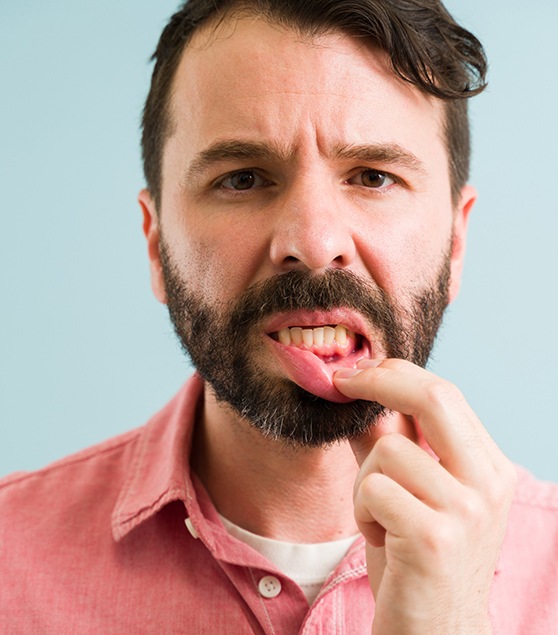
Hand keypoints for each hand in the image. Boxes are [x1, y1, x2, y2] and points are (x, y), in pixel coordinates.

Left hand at [334, 359, 515, 634]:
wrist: (435, 632)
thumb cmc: (416, 556)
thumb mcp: (410, 491)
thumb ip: (390, 442)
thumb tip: (358, 394)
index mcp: (488, 466)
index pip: (445, 394)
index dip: (394, 373)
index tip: (355, 372)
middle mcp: (488, 484)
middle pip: (432, 398)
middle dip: (377, 381)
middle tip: (341, 382)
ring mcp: (466, 511)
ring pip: (387, 451)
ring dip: (363, 482)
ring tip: (378, 518)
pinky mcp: (433, 539)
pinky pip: (373, 489)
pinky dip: (362, 512)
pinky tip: (381, 539)